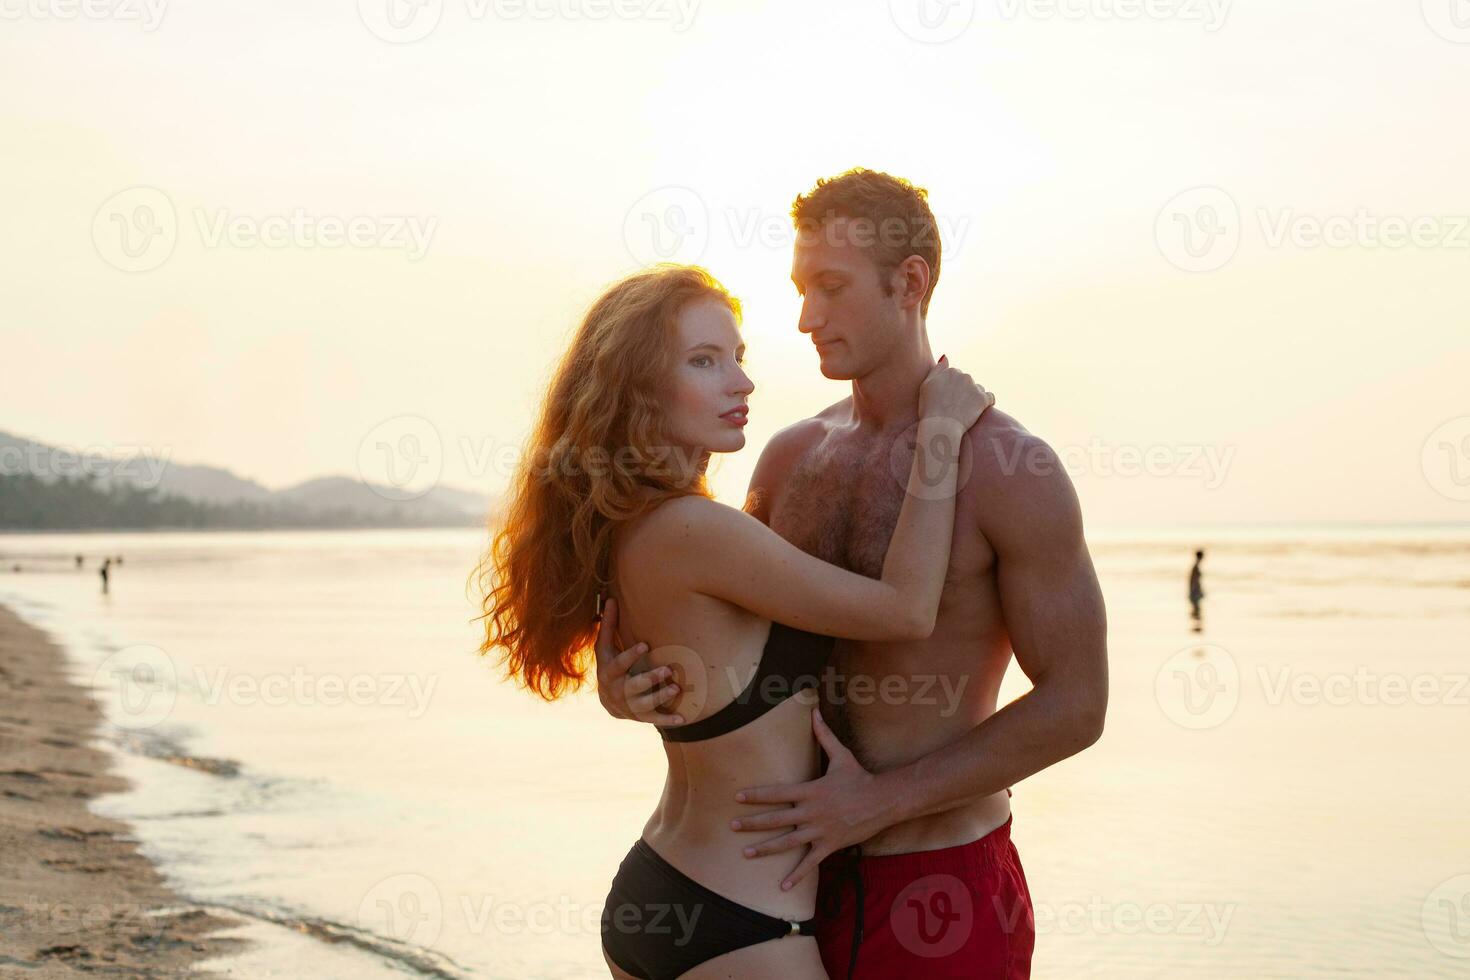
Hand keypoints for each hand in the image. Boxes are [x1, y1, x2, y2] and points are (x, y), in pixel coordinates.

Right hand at [594, 597, 685, 725]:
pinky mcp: (641, 716)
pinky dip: (668, 719)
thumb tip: (610, 599)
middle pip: (633, 685)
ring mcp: (630, 705)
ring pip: (645, 703)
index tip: (645, 645)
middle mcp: (618, 690)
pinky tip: (682, 719)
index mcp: (609, 671)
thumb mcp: (605, 648)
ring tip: (675, 688)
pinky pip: (655, 719)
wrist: (609, 702)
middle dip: (649, 679)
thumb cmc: (610, 665)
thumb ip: (609, 625)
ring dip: (660, 697)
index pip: (619, 663)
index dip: (631, 655)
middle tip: (666, 670)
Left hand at [730, 708, 888, 890]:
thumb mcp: (841, 755)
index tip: (737, 797)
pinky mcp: (829, 845)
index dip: (756, 796)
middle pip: (776, 819)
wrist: (883, 801)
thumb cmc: (860, 777)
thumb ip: (824, 736)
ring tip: (746, 854)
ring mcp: (819, 831)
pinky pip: (810, 862)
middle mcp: (811, 813)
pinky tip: (782, 887)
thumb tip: (814, 711)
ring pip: (787, 842)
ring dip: (765, 849)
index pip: (777, 793)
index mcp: (811, 791)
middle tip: (731, 826)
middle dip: (752, 823)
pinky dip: (796, 875)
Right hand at [918, 354, 994, 429]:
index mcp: (951, 371)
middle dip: (963, 392)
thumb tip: (946, 357)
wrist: (940, 427)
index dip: (951, 389)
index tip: (946, 399)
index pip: (955, 376)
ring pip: (978, 389)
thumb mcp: (926, 385)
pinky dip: (986, 404)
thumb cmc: (929, 408)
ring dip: (973, 398)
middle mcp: (964, 375)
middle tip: (954, 407)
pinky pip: (990, 398)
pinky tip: (977, 412)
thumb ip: (937, 370)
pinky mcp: (983, 399)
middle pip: (967, 382)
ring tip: (964, 411)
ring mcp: (974, 387)